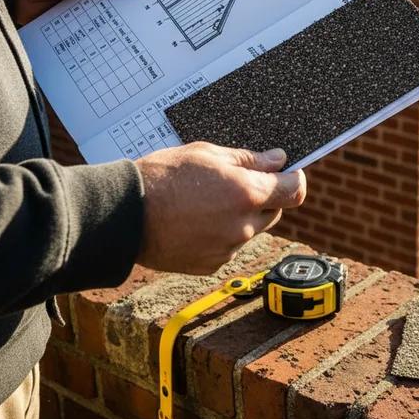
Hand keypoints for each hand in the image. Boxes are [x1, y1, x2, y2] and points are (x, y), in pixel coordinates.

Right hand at [135, 142, 305, 274]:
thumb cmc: (163, 177)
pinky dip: (221, 235)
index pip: (295, 191)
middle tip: (235, 183)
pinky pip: (228, 247)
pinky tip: (196, 222)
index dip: (294, 179)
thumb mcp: (207, 154)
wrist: (122, 215)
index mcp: (248, 194)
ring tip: (206, 202)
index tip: (287, 173)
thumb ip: (249, 159)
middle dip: (264, 197)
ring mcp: (228, 248)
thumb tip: (278, 160)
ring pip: (250, 230)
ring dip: (240, 217)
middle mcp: (244, 226)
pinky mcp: (211, 265)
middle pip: (275, 211)